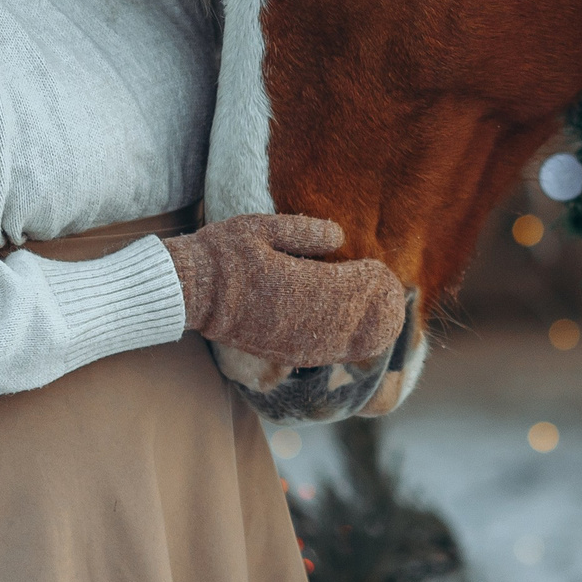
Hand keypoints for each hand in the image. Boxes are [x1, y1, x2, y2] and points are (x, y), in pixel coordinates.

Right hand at [166, 214, 406, 368]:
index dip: (369, 283)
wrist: (186, 290)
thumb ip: (302, 231)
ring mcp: (286, 339)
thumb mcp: (260, 227)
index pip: (346, 287)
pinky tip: (353, 345)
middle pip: (348, 319)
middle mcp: (296, 318)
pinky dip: (341, 349)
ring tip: (385, 325)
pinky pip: (317, 354)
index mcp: (294, 283)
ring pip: (337, 343)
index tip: (383, 272)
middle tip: (395, 300)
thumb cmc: (222, 252)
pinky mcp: (276, 351)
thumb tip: (339, 236)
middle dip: (373, 311)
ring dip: (363, 334)